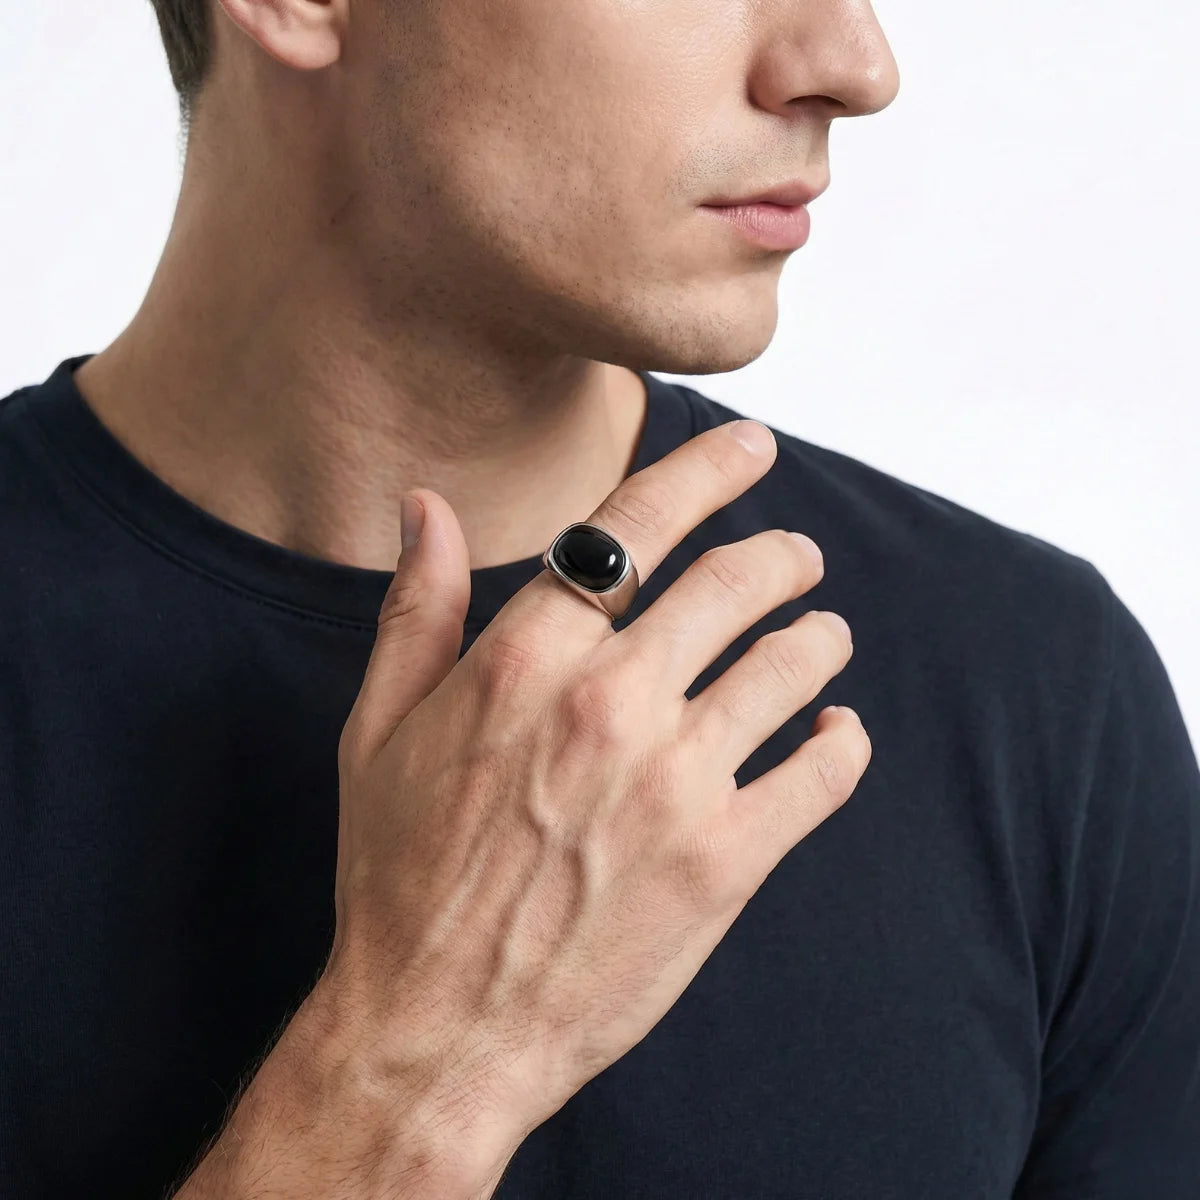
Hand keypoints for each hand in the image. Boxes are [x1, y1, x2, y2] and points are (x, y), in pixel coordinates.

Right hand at [327, 416, 869, 1185]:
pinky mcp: (726, 862)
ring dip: (819, 635)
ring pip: (791, 663)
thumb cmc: (400, 877)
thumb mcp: (377, 731)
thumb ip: (414, 608)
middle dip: (781, 553)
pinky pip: (822, 772)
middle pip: (734, 582)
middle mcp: (611, 702)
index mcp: (526, 657)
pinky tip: (839, 728)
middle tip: (798, 554)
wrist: (437, 1028)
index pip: (638, 523)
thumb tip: (422, 506)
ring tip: (824, 634)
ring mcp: (677, 782)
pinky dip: (844, 738)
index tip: (751, 446)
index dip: (706, 472)